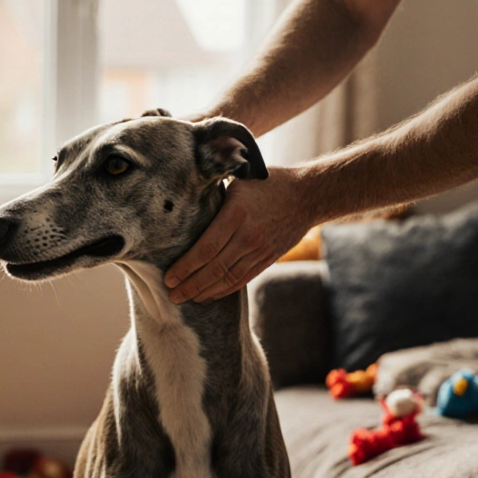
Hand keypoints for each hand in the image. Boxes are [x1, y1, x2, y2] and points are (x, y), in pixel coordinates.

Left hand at [165, 167, 312, 302]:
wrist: (309, 195)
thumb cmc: (269, 182)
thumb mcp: (240, 180)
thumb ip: (215, 193)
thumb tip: (184, 196)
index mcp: (237, 214)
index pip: (206, 248)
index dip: (185, 267)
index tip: (169, 277)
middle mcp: (248, 236)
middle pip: (214, 269)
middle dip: (190, 285)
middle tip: (172, 295)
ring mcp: (260, 250)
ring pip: (228, 278)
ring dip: (205, 291)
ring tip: (187, 298)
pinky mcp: (268, 258)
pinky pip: (243, 279)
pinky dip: (224, 290)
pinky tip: (209, 295)